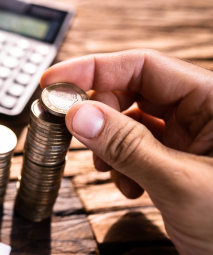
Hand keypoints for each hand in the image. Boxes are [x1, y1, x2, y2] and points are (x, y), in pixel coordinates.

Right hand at [41, 49, 212, 254]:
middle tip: (74, 131)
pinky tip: (130, 187)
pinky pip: (136, 151)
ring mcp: (190, 141)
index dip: (95, 69)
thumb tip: (78, 114)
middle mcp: (200, 115)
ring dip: (109, 145)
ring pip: (130, 124)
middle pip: (132, 92)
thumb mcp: (180, 183)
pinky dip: (121, 166)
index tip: (55, 81)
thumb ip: (128, 146)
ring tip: (109, 169)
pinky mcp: (179, 165)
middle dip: (100, 114)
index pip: (144, 66)